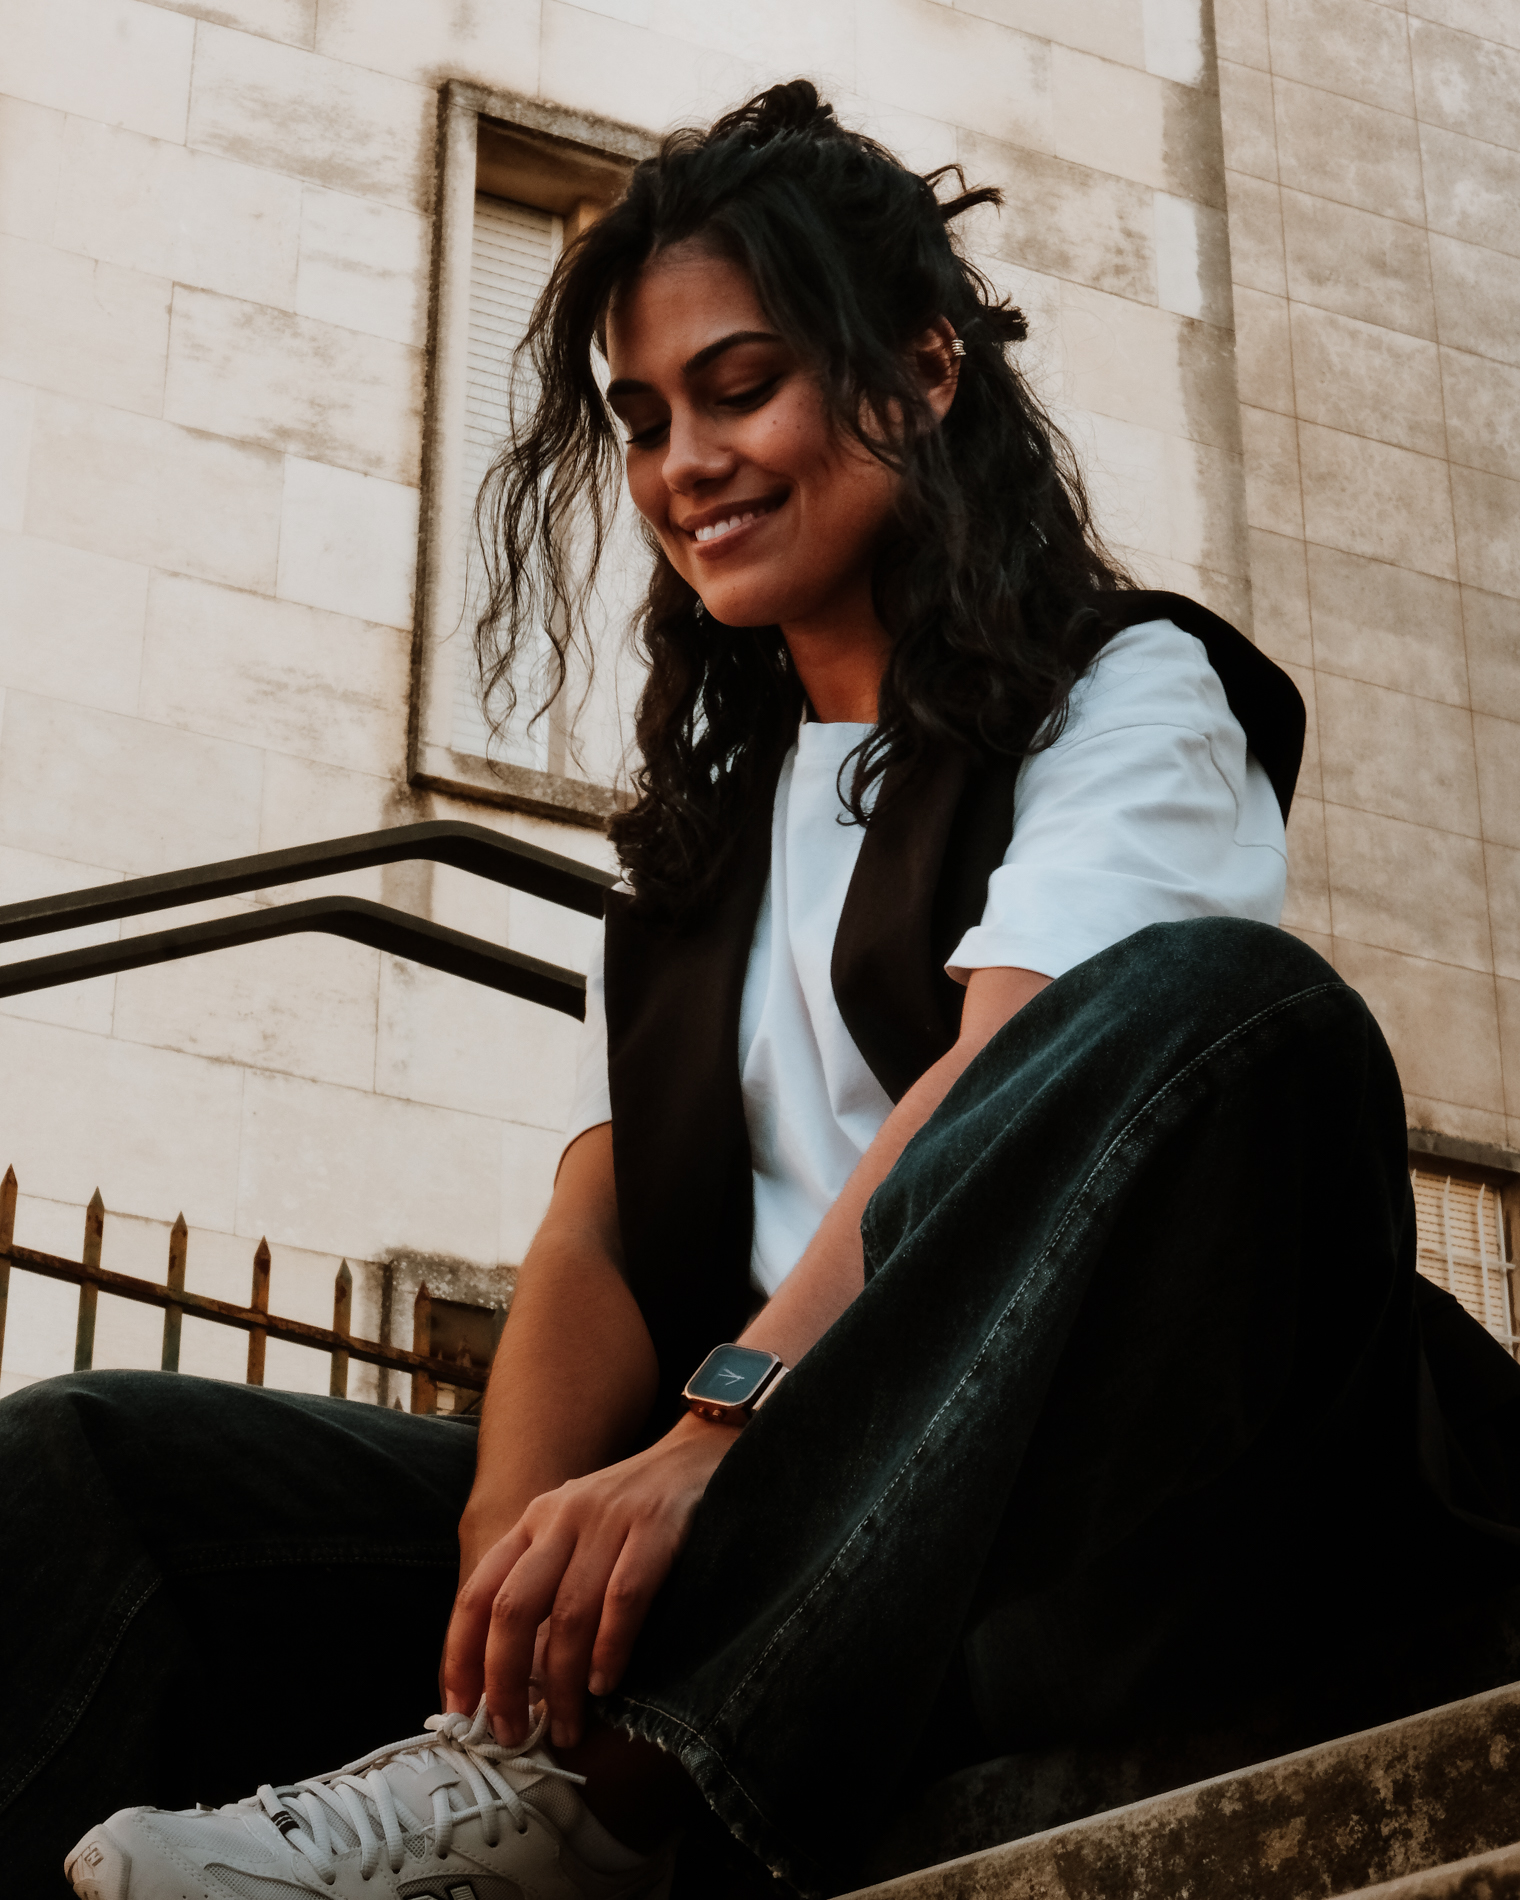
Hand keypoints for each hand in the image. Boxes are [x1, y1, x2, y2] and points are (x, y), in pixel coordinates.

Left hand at [442, 1413, 739, 1748]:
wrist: (703, 1450)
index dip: (459, 1658)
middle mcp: (562, 1517)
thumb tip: (516, 1682)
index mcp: (534, 1522)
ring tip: (567, 1728)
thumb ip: (548, 1588)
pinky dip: (610, 1649)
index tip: (458, 1713)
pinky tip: (606, 1684)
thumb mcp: (578, 1534)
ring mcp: (609, 1519)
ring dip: (563, 1684)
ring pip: (568, 1614)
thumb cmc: (637, 1511)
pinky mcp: (657, 1526)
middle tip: (511, 1736)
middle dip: (504, 1682)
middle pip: (512, 1609)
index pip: (477, 1594)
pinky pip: (623, 1598)